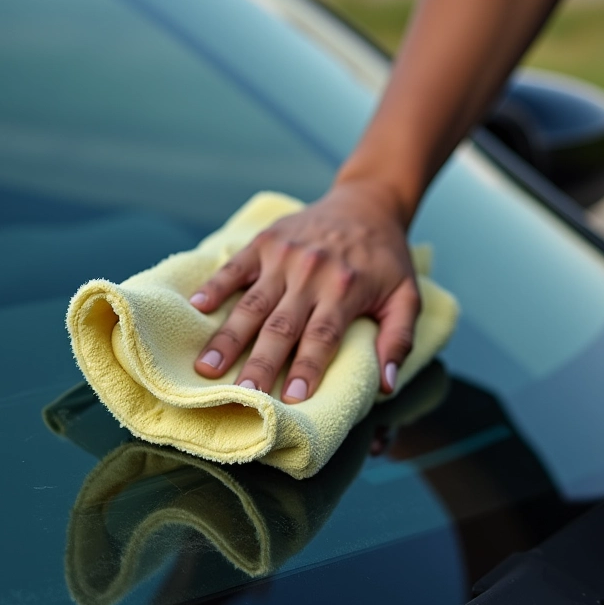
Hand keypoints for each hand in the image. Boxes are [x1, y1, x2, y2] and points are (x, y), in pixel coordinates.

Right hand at [190, 182, 420, 401]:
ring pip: (252, 302)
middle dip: (261, 364)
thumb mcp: (407, 296)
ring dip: (229, 336)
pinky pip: (236, 266)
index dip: (307, 370)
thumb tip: (388, 385)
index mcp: (346, 290)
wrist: (367, 202)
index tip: (292, 401)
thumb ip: (399, 340)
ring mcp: (284, 256)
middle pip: (281, 327)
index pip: (322, 338)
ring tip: (207, 366)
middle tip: (241, 395)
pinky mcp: (266, 241)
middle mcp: (312, 273)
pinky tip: (196, 306)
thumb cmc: (386, 258)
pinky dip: (215, 285)